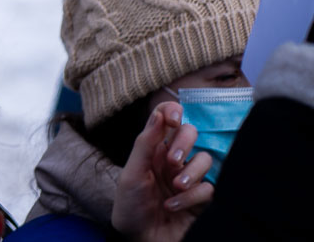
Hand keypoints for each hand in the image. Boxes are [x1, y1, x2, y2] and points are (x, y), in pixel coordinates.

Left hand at [112, 102, 213, 241]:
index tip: (172, 118)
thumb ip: (145, 144)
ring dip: (190, 172)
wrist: (142, 240)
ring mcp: (189, 178)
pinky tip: (173, 206)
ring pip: (205, 159)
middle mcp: (173, 160)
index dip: (172, 112)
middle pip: (191, 133)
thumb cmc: (131, 208)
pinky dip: (191, 197)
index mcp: (153, 150)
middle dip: (184, 142)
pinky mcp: (203, 200)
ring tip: (174, 187)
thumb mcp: (132, 173)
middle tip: (171, 161)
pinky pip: (209, 188)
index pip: (167, 119)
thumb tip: (158, 113)